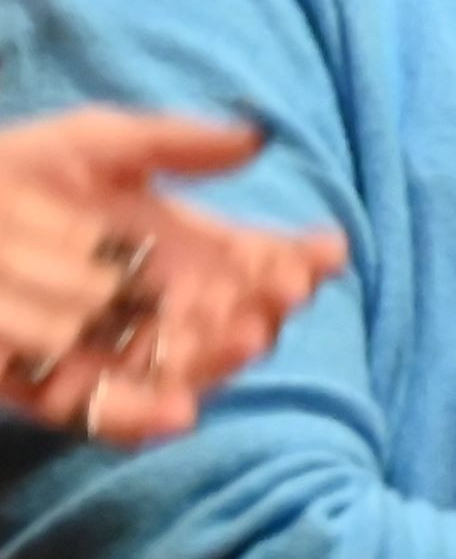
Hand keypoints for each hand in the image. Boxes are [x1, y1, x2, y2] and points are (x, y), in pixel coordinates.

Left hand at [0, 108, 345, 438]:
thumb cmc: (12, 175)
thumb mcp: (92, 144)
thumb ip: (172, 142)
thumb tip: (258, 140)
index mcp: (180, 254)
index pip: (255, 265)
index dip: (293, 261)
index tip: (322, 250)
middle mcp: (157, 309)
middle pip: (230, 321)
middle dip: (262, 307)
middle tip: (281, 290)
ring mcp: (109, 352)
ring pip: (180, 369)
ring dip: (217, 359)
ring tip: (245, 338)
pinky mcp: (50, 388)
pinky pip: (103, 414)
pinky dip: (141, 418)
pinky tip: (180, 413)